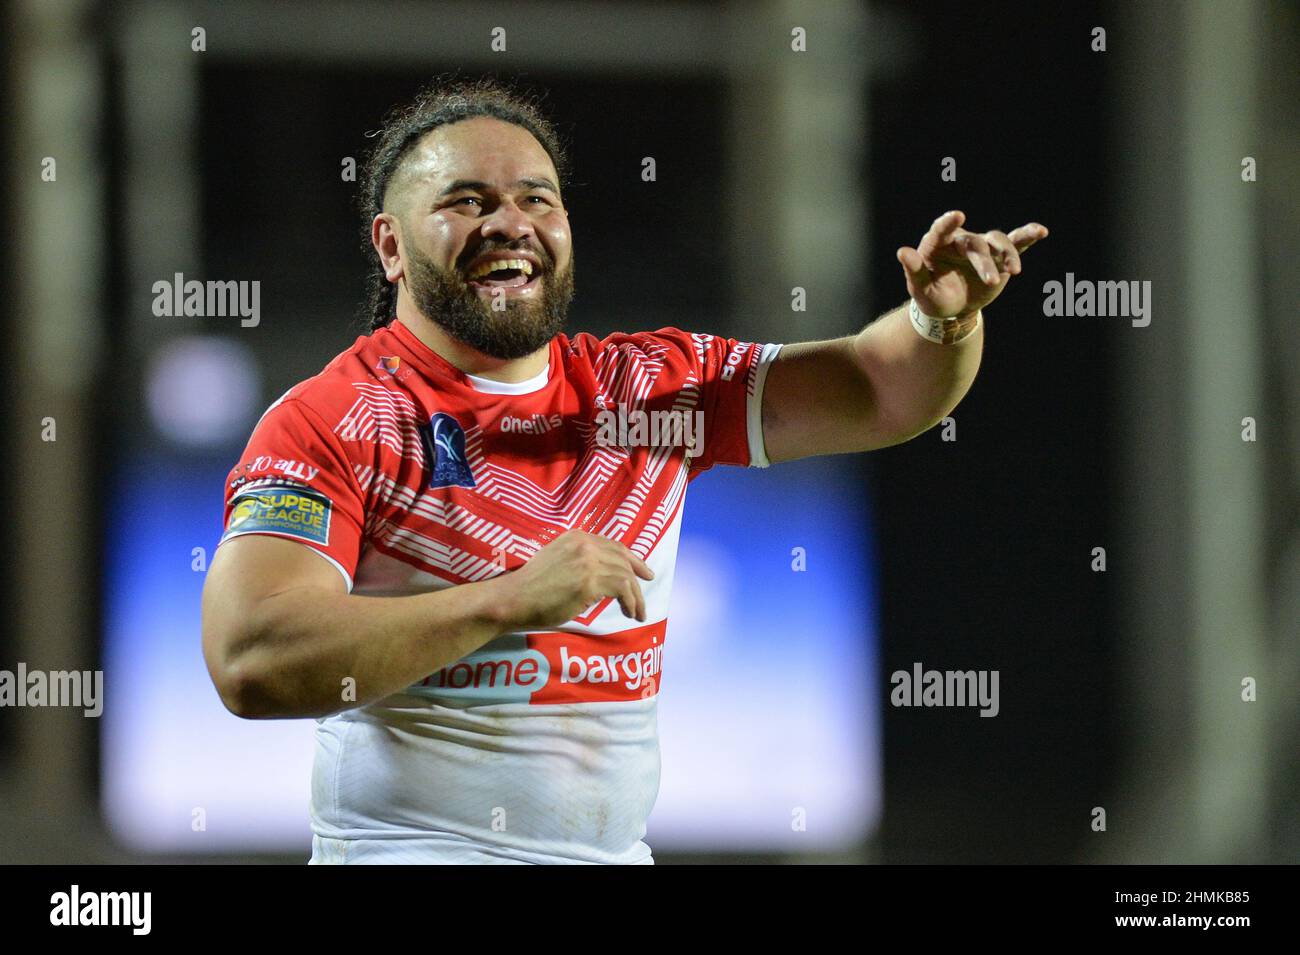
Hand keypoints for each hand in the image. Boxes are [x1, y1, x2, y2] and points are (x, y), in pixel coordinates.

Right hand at [491, 530, 654, 628]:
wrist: (513, 598)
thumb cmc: (530, 587)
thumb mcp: (557, 562)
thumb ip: (579, 562)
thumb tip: (602, 578)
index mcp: (576, 536)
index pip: (613, 545)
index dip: (631, 559)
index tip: (642, 571)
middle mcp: (584, 544)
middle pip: (623, 559)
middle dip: (639, 577)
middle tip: (645, 594)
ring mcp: (588, 561)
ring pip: (626, 575)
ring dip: (636, 596)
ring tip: (638, 613)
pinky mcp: (589, 581)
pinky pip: (622, 589)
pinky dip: (630, 602)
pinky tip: (629, 612)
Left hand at [896, 210, 1047, 318]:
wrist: (952, 309)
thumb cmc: (932, 297)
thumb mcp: (920, 289)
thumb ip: (913, 271)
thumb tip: (902, 252)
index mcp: (937, 245)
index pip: (941, 231)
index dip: (948, 223)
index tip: (957, 216)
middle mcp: (960, 241)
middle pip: (975, 245)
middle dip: (984, 262)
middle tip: (992, 281)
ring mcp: (981, 247)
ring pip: (997, 242)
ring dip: (1007, 255)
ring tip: (1014, 271)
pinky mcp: (999, 257)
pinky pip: (1015, 243)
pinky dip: (1027, 236)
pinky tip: (1041, 231)